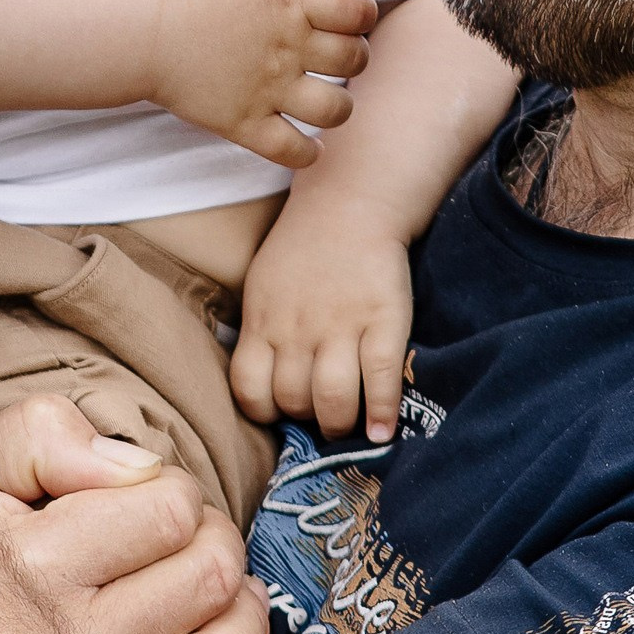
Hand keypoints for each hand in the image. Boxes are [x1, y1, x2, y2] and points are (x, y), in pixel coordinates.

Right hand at [0, 398, 275, 633]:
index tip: (147, 497)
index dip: (174, 489)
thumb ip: (47, 435)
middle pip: (209, 577)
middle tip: (184, 541)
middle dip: (214, 541)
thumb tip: (137, 468)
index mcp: (32, 564)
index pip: (169, 510)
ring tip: (209, 592)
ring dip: (239, 610)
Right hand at [149, 0, 375, 170]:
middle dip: (354, 60)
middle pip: (355, 59)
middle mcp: (287, 46)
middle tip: (335, 63)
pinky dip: (308, 153)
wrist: (143, 29)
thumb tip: (322, 7)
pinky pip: (294, 151)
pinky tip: (307, 146)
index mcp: (290, 1)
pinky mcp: (244, 122)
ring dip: (338, 108)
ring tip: (324, 104)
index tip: (349, 23)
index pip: (358, 11)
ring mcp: (267, 88)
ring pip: (336, 110)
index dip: (362, 18)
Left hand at [231, 199, 414, 446]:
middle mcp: (298, 329)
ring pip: (332, 399)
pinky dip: (381, 413)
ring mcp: (342, 326)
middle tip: (320, 417)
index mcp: (263, 321)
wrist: (352, 203)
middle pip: (293, 400)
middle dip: (306, 420)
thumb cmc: (304, 248)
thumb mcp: (262, 285)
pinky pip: (381, 378)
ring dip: (339, 423)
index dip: (264, 412)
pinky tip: (381, 431)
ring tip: (348, 426)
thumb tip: (265, 381)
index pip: (249, 389)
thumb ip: (261, 331)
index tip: (280, 413)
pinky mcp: (384, 321)